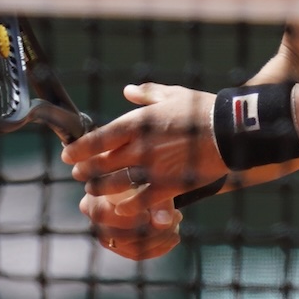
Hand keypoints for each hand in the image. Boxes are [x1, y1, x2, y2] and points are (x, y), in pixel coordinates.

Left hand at [63, 82, 232, 196]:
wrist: (230, 131)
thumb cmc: (201, 109)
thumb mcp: (172, 94)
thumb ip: (146, 92)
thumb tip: (128, 90)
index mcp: (136, 123)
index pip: (96, 140)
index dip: (78, 150)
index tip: (68, 155)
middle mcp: (139, 147)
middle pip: (100, 165)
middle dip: (85, 171)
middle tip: (79, 174)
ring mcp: (152, 169)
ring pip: (113, 185)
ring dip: (100, 189)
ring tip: (94, 190)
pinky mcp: (168, 187)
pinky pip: (139, 202)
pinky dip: (126, 208)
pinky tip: (120, 209)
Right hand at [79, 172, 181, 262]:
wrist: (142, 177)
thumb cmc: (143, 173)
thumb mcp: (151, 180)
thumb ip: (157, 199)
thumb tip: (163, 223)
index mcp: (94, 196)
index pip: (102, 215)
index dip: (126, 219)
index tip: (148, 215)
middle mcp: (95, 218)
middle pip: (117, 236)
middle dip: (150, 231)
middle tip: (175, 217)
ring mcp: (106, 234)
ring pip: (129, 248)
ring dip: (158, 240)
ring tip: (177, 224)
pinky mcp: (120, 244)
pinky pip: (137, 254)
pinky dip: (159, 248)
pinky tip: (175, 237)